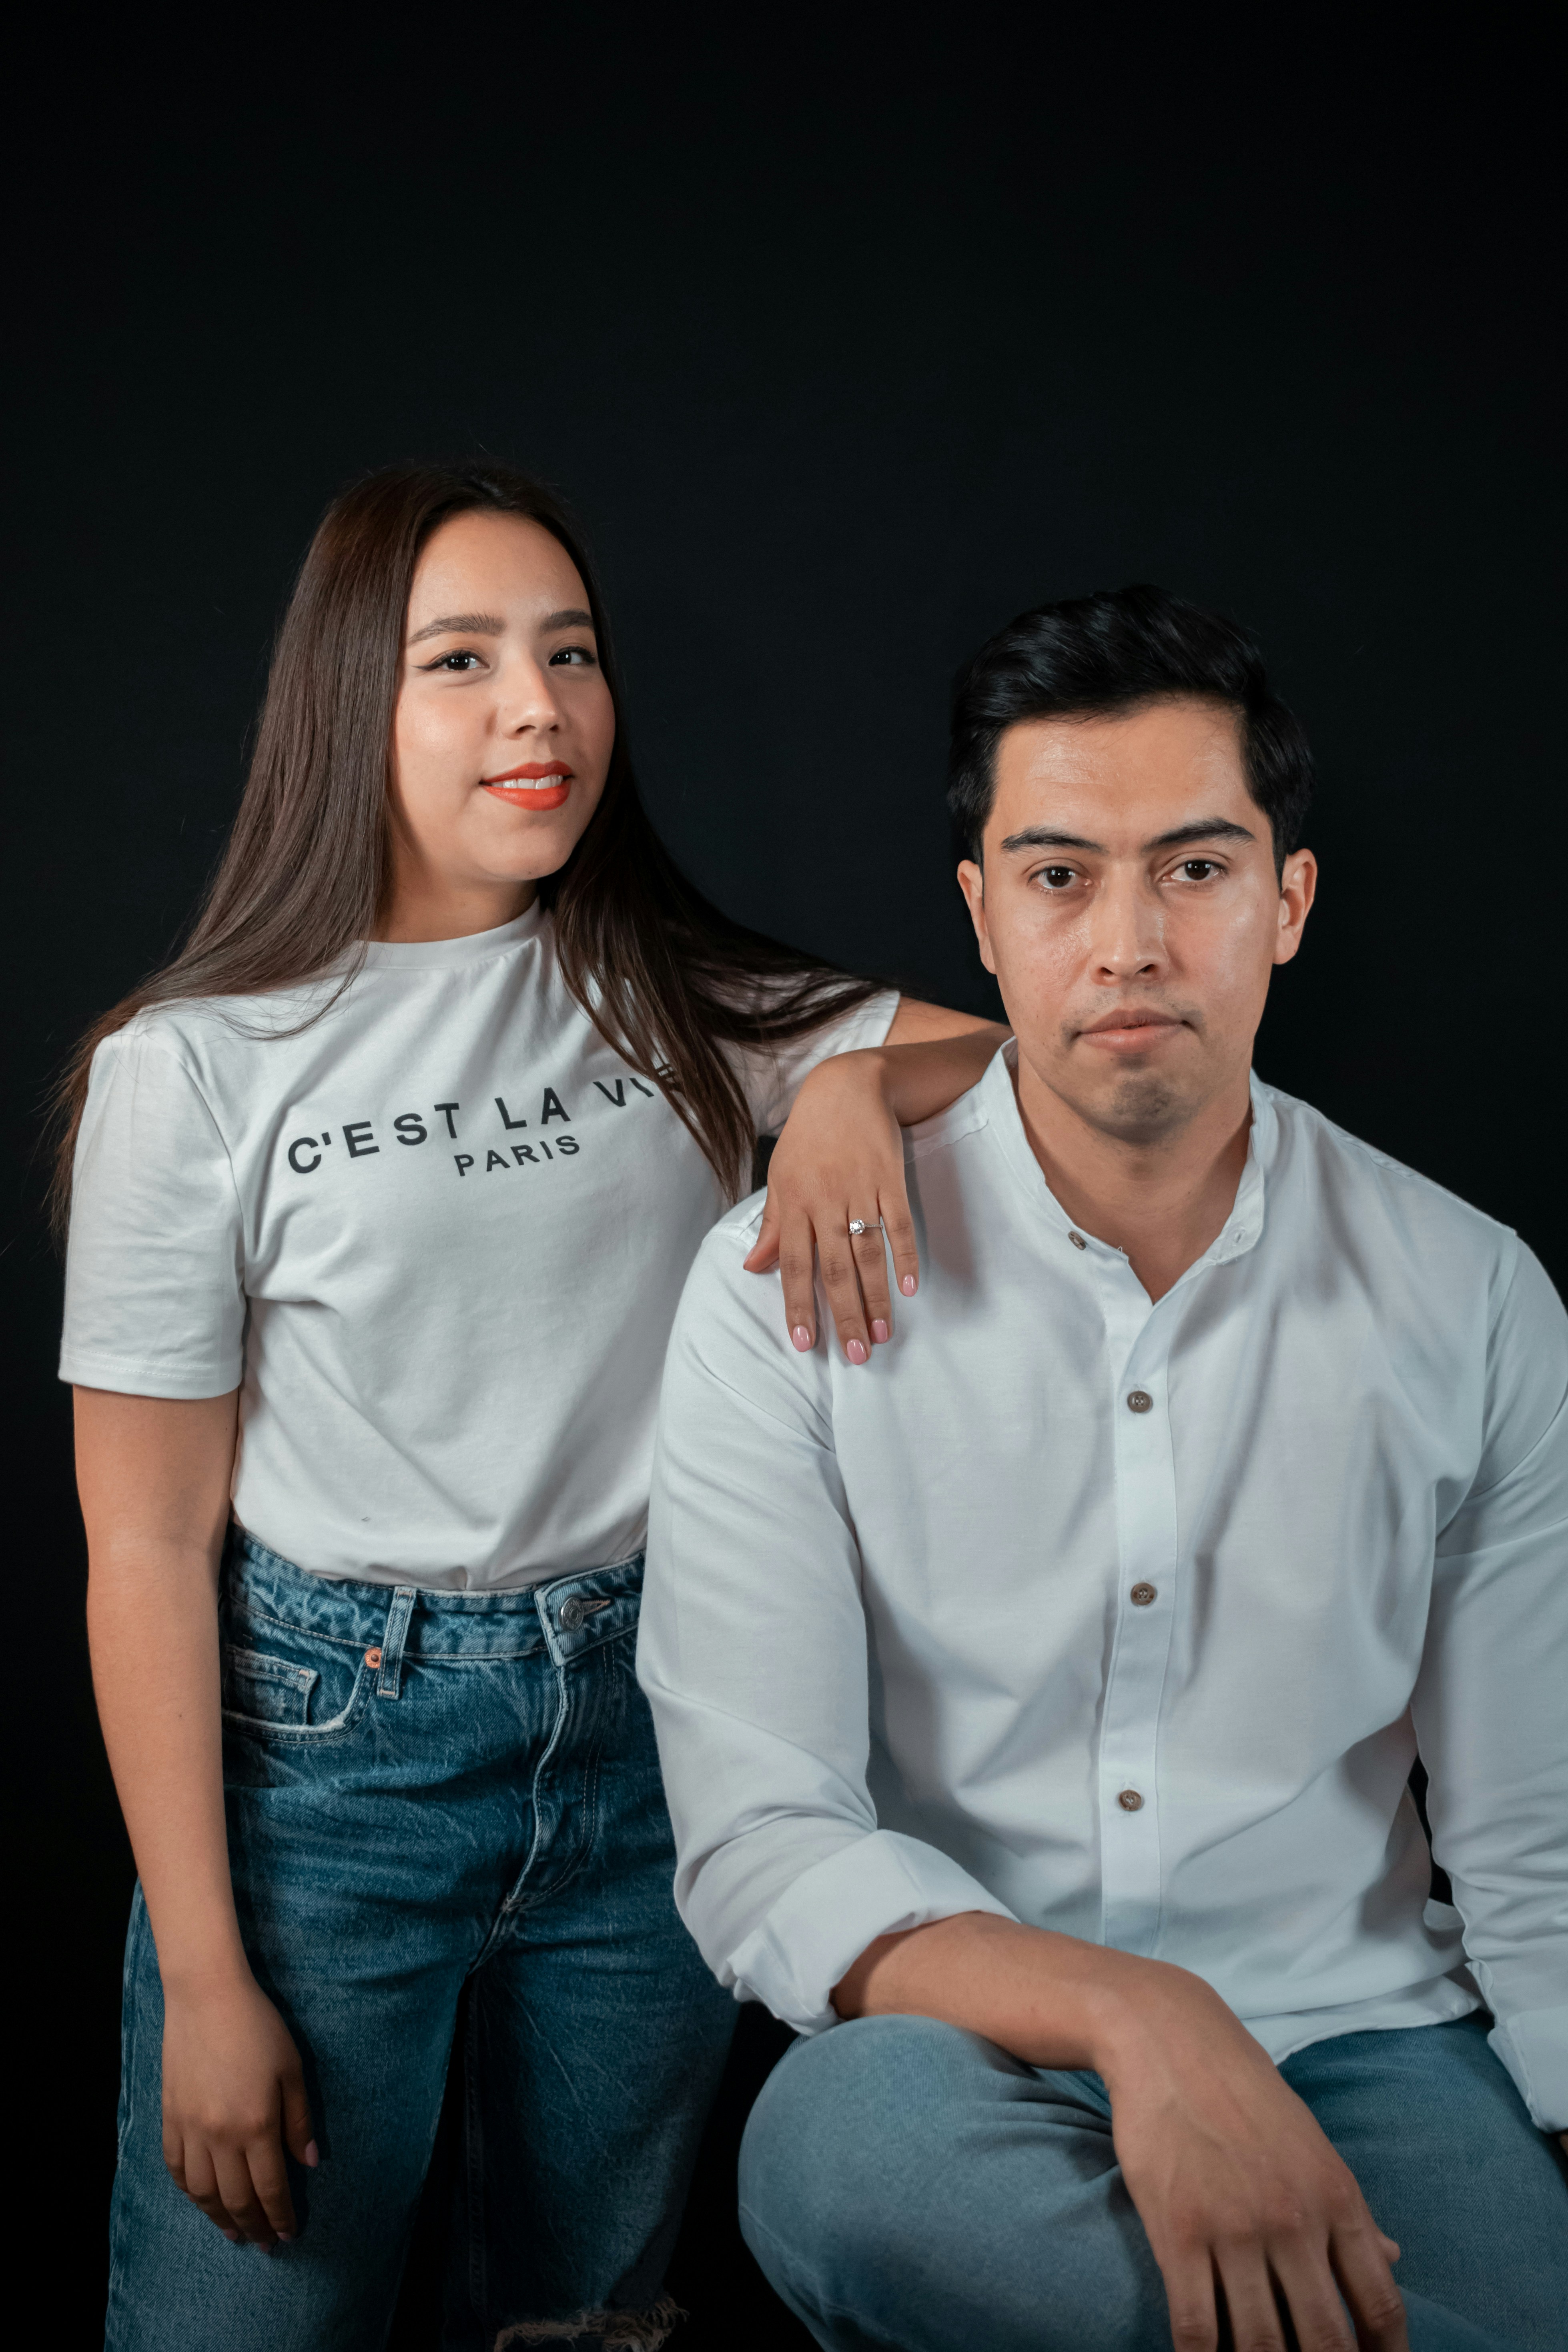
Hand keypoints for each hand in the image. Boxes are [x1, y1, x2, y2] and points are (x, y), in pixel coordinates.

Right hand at [161, 1970, 316, 2246]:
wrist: (207, 1997)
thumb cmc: (258, 2027)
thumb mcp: (292, 2069)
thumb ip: (299, 2120)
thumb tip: (310, 2162)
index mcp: (257, 2124)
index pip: (270, 2187)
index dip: (279, 2215)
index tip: (288, 2234)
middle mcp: (221, 2136)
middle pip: (236, 2198)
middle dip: (253, 2226)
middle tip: (264, 2243)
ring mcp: (191, 2129)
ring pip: (203, 2192)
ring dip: (219, 2218)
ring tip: (233, 2232)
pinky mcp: (170, 2118)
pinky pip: (176, 2169)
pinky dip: (189, 2191)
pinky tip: (201, 2199)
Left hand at [745, 1051, 918, 1363]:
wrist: (848, 1085)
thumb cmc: (809, 1136)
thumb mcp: (780, 1175)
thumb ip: (772, 1225)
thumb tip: (753, 1268)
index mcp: (794, 1203)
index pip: (793, 1264)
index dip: (798, 1305)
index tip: (805, 1344)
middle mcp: (825, 1201)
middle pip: (834, 1269)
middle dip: (844, 1315)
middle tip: (857, 1357)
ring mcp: (859, 1190)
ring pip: (867, 1254)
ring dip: (875, 1298)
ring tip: (881, 1335)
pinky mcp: (890, 1179)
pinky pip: (898, 1224)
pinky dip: (905, 1256)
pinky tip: (910, 1288)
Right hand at [1099, 1972, 1406, 2351]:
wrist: (1171, 2040)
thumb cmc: (1246, 2095)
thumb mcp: (1312, 2146)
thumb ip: (1351, 2210)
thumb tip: (1392, 2260)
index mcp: (1336, 2199)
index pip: (1380, 2305)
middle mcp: (1293, 2220)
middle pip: (1326, 2339)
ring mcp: (1234, 2228)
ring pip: (1260, 2344)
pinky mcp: (1177, 2231)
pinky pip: (1197, 2326)